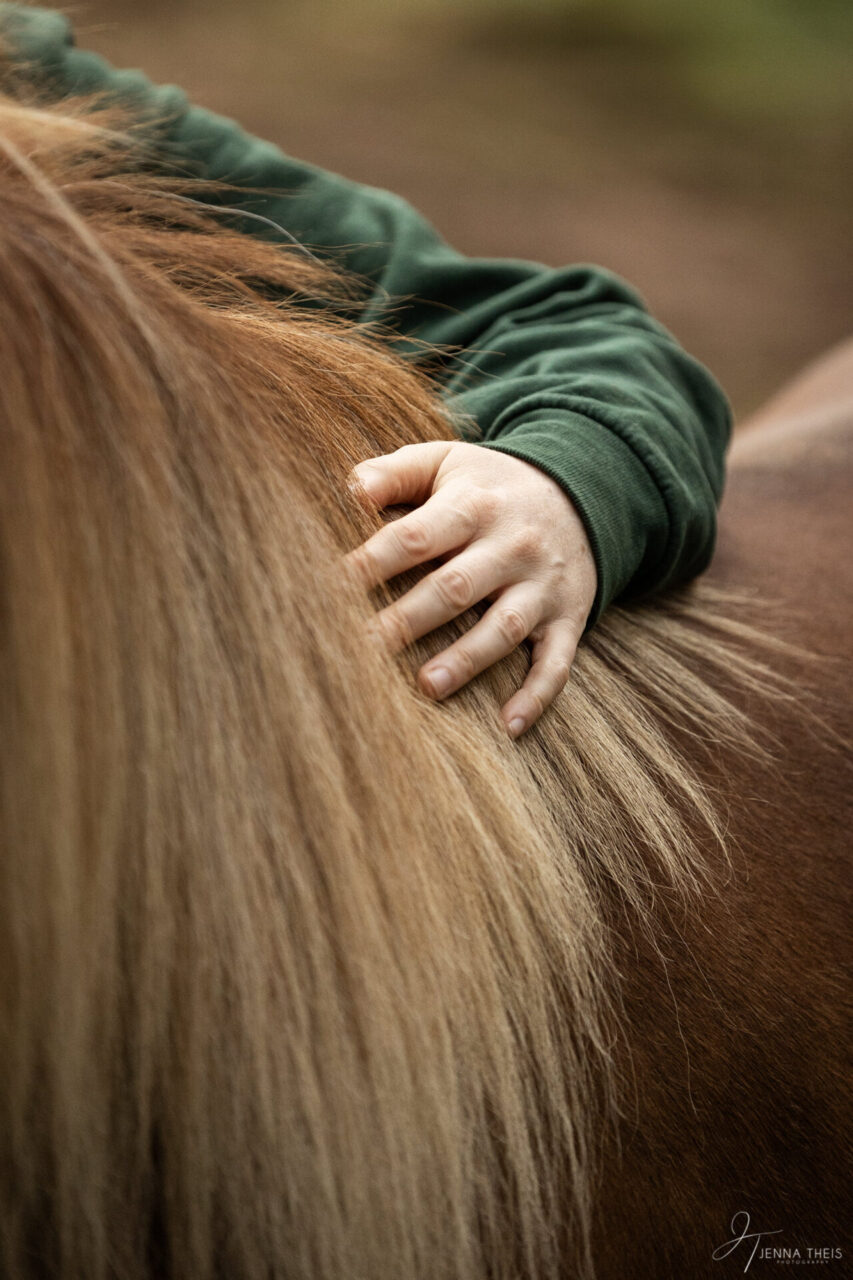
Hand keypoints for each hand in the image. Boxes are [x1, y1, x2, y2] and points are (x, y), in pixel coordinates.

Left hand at [345, 441, 597, 736]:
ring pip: (503, 627)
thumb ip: (395, 472)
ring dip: (465, 660)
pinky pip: (557, 661)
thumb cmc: (491, 485)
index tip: (333, 589)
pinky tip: (509, 726)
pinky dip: (537, 695)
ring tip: (426, 686)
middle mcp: (511, 545)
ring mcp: (541, 585)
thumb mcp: (447, 462)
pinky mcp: (568, 617)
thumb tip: (350, 491)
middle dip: (406, 620)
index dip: (373, 563)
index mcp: (473, 505)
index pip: (415, 536)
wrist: (585, 490)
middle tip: (361, 649)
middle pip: (454, 587)